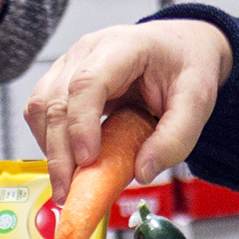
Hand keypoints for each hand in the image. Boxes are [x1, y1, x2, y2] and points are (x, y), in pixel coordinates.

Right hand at [25, 19, 231, 201]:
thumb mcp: (198, 101)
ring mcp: (70, 64)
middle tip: (69, 192)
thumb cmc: (185, 67)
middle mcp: (88, 51)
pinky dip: (50, 142)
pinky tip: (68, 164)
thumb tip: (142, 172)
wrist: (178, 49)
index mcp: (124, 46)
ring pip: (40, 107)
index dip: (82, 123)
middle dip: (59, 152)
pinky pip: (41, 113)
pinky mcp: (61, 82)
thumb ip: (176, 138)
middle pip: (55, 100)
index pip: (87, 82)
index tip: (88, 160)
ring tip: (67, 185)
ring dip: (50, 149)